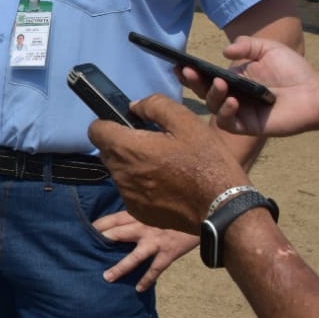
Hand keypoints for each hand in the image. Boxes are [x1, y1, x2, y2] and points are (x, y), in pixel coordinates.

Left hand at [89, 93, 249, 234]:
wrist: (222, 206)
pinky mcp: (138, 211)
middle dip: (123, 144)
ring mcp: (127, 195)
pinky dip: (142, 185)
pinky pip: (131, 191)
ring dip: (133, 164)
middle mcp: (120, 173)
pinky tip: (166, 184)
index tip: (129, 125)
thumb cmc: (206, 160)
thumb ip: (155, 106)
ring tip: (163, 164)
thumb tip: (134, 107)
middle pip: (108, 151)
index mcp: (127, 148)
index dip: (110, 123)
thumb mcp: (187, 121)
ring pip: (119, 171)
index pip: (95, 130)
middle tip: (153, 144)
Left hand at [92, 211, 199, 290]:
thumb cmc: (178, 207)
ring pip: (134, 256)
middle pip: (117, 233)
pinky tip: (139, 289)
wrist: (205, 212)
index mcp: (140, 213)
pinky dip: (147, 280)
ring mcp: (156, 241)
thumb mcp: (158, 205)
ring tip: (106, 278)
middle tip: (84, 250)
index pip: (113, 218)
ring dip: (120, 268)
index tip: (84, 230)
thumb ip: (142, 210)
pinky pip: (155, 269)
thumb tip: (129, 215)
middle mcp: (144, 226)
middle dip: (101, 241)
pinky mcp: (168, 252)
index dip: (98, 224)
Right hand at [178, 35, 318, 136]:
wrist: (315, 92)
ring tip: (221, 84)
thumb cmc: (293, 70)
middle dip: (192, 81)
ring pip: (213, 106)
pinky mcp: (247, 126)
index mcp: (232, 79)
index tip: (180, 64)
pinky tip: (233, 102)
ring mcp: (238, 111)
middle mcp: (231, 95)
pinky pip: (228, 122)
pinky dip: (226, 112)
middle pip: (203, 91)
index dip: (191, 72)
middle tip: (188, 71)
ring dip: (213, 94)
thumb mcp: (269, 49)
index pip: (205, 76)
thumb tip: (225, 51)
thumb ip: (247, 44)